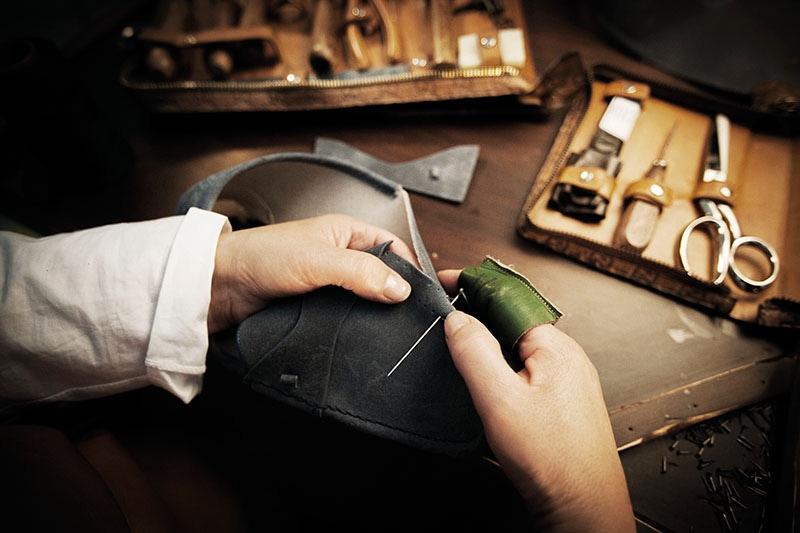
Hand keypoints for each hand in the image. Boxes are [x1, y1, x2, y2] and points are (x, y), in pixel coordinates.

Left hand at [208, 214, 416, 332]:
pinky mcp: (318, 306)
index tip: (421, 295)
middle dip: (393, 294)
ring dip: (373, 313)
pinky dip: (354, 325)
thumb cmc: (261, 257)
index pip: (393, 247)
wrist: (222, 286)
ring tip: (388, 331)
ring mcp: (329, 283)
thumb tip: (399, 289)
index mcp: (346, 232)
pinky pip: (346, 316)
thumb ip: (360, 272)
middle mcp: (341, 256)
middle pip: (382, 276)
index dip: (410, 269)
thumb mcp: (319, 260)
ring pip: (365, 299)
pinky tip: (361, 336)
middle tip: (407, 318)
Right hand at [439, 271, 634, 531]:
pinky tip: (488, 387)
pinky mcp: (563, 403)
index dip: (473, 285)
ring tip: (461, 351)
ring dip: (489, 346)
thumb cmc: (553, 460)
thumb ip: (475, 352)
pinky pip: (526, 372)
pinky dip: (502, 370)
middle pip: (513, 321)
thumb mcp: (499, 400)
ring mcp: (568, 381)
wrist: (583, 508)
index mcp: (555, 347)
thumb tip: (457, 318)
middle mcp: (567, 358)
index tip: (445, 281)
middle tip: (445, 320)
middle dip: (478, 315)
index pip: (507, 298)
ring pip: (519, 348)